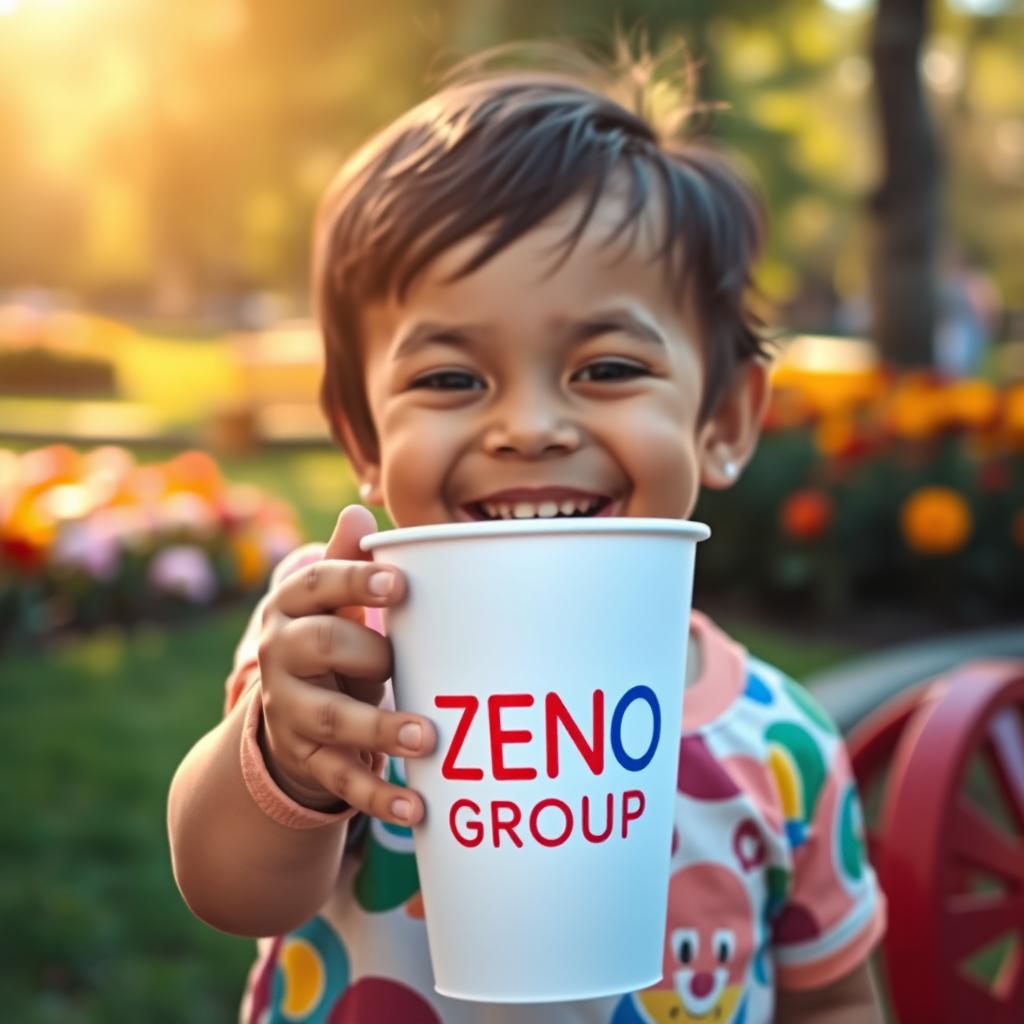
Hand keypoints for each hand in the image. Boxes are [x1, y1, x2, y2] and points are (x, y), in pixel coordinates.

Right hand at [255, 504, 434, 824]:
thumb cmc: (331, 642)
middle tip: (403, 660)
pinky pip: (340, 778)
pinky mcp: (307, 758)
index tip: (397, 583)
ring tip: (425, 737)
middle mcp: (281, 657)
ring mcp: (290, 711)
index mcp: (292, 608)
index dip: (352, 581)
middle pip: (317, 647)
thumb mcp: (334, 605)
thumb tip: (359, 510)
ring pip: (327, 718)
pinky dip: (377, 795)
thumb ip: (347, 562)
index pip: (314, 586)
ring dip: (376, 727)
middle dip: (364, 651)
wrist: (288, 712)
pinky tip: (417, 806)